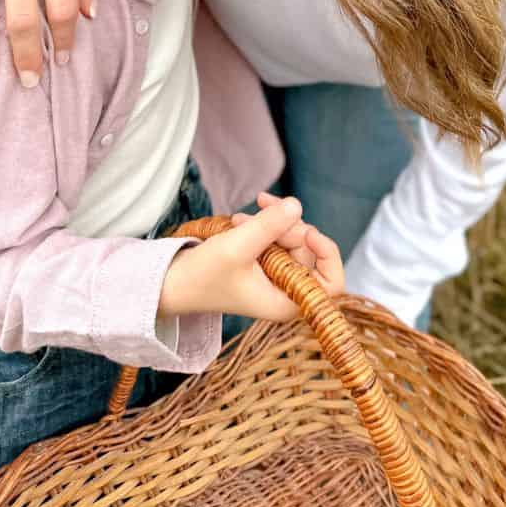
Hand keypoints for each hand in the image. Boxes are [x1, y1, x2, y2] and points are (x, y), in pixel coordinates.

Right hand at [158, 196, 344, 321]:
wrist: (173, 284)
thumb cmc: (203, 276)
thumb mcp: (237, 247)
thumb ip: (269, 226)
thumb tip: (297, 205)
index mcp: (286, 302)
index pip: (332, 283)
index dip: (328, 253)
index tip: (307, 231)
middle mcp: (285, 291)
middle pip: (310, 251)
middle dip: (289, 226)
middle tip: (264, 213)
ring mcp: (274, 276)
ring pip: (292, 239)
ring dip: (273, 221)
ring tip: (243, 218)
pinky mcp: (262, 264)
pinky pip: (276, 237)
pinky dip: (264, 224)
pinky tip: (242, 219)